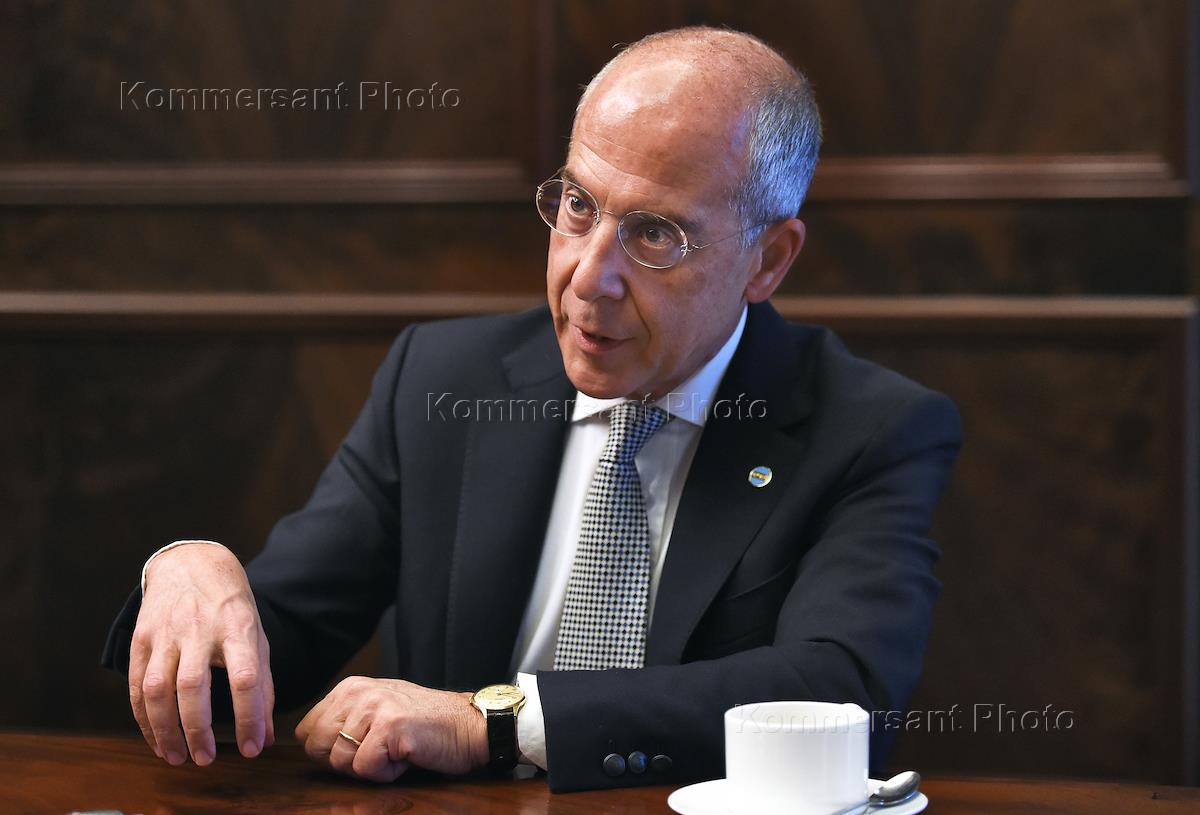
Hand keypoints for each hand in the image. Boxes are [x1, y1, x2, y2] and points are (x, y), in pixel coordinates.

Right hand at [128, 544, 274, 765]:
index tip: (251, 748)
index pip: (246, 677)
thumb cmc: (230, 609)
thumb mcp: (256, 638)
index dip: (249, 717)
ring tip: (177, 757)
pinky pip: (138, 685)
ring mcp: (166, 633)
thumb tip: (266, 736)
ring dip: (164, 730)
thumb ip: (263, 687)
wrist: (191, 564)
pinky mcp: (141, 638)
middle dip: (198, 729)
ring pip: (158, 688)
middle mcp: (200, 629)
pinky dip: (144, 719)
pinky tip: (156, 739)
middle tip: (205, 759)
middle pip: (194, 685)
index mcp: (237, 628)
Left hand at [295, 677, 487, 782]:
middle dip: (346, 761)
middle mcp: (358, 691)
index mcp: (350, 687)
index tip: (361, 748)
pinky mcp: (390, 726)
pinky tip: (406, 756)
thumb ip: (345, 720)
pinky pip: (365, 769)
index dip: (329, 751)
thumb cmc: (425, 725)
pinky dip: (386, 773)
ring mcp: (374, 707)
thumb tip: (308, 742)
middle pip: (317, 748)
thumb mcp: (377, 711)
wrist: (470, 725)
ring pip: (340, 761)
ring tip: (397, 750)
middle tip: (380, 752)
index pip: (307, 731)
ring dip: (370, 767)